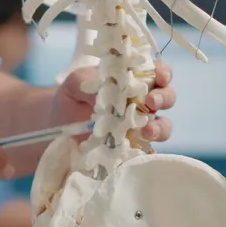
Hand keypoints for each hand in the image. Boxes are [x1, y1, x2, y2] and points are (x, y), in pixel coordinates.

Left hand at [52, 62, 175, 141]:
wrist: (58, 126)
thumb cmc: (71, 98)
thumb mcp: (75, 83)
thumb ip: (86, 80)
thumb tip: (101, 90)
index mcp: (133, 82)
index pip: (157, 74)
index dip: (163, 74)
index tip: (159, 77)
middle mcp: (142, 104)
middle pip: (166, 99)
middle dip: (163, 98)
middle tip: (150, 102)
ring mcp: (139, 127)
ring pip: (163, 126)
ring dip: (160, 128)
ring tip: (146, 131)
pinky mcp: (131, 149)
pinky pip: (147, 152)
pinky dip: (149, 152)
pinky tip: (142, 152)